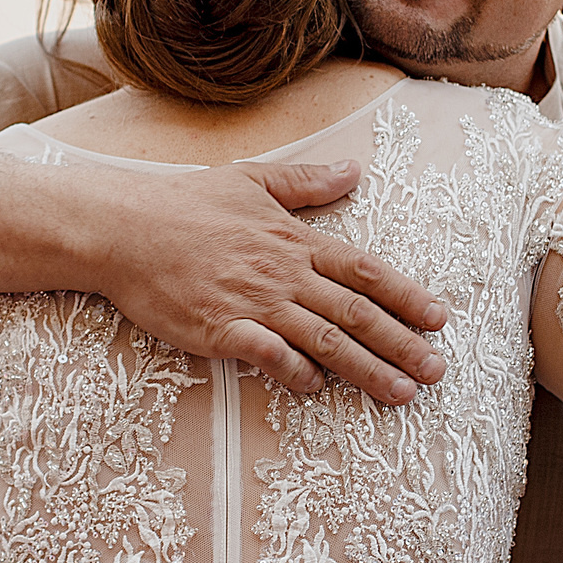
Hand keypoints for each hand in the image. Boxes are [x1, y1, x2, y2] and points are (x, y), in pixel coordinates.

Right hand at [85, 159, 448, 401]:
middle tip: (437, 370)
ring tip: (400, 392)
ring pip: (320, 338)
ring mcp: (250, 302)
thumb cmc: (186, 204)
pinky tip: (315, 387)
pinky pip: (264, 353)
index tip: (439, 318)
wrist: (122, 228)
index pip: (364, 269)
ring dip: (364, 368)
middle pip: (354, 311)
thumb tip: (354, 170)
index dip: (405, 294)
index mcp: (294, 240)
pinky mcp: (216, 328)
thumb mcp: (252, 180)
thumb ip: (306, 183)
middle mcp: (281, 273)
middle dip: (401, 343)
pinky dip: (292, 370)